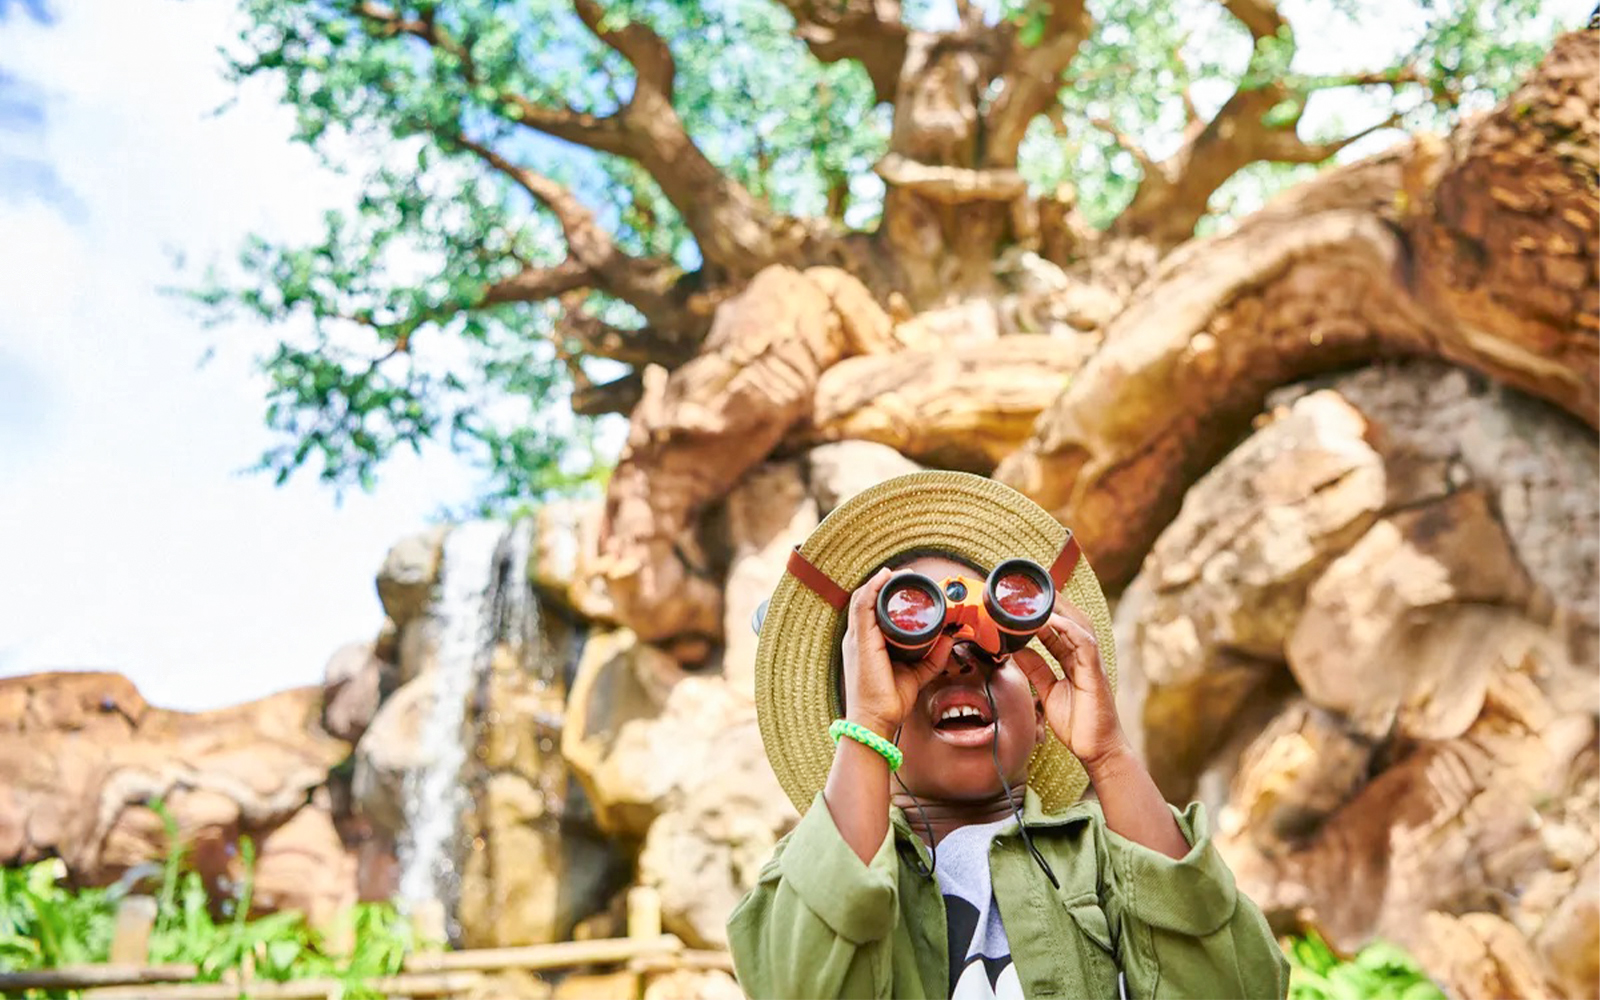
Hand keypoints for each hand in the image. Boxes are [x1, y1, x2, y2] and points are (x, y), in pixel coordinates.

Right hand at [840, 568, 955, 737]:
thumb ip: (933, 656)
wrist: (876, 720)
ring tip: (900, 574)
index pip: (871, 610)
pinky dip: (874, 588)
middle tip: (909, 578)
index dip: (886, 595)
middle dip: (886, 585)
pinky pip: (863, 605)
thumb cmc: (889, 700)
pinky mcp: (860, 640)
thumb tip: (950, 638)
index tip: (908, 587)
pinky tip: (886, 578)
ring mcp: (856, 638)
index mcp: (866, 644)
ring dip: (881, 582)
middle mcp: (857, 638)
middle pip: (866, 600)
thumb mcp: (917, 673)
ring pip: (863, 598)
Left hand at [1012, 598, 1130, 773]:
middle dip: (1053, 601)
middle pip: (1071, 619)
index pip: (1058, 628)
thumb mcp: (1047, 690)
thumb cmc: (1077, 722)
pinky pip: (1083, 643)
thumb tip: (1016, 649)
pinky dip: (1067, 628)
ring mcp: (1092, 663)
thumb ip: (1036, 668)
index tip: (1022, 599)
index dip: (1042, 612)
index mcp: (1074, 659)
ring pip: (1079, 625)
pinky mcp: (1095, 673)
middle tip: (1030, 587)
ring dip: (1059, 608)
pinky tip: (1051, 618)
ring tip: (1038, 594)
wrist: (1096, 750)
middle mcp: (1084, 657)